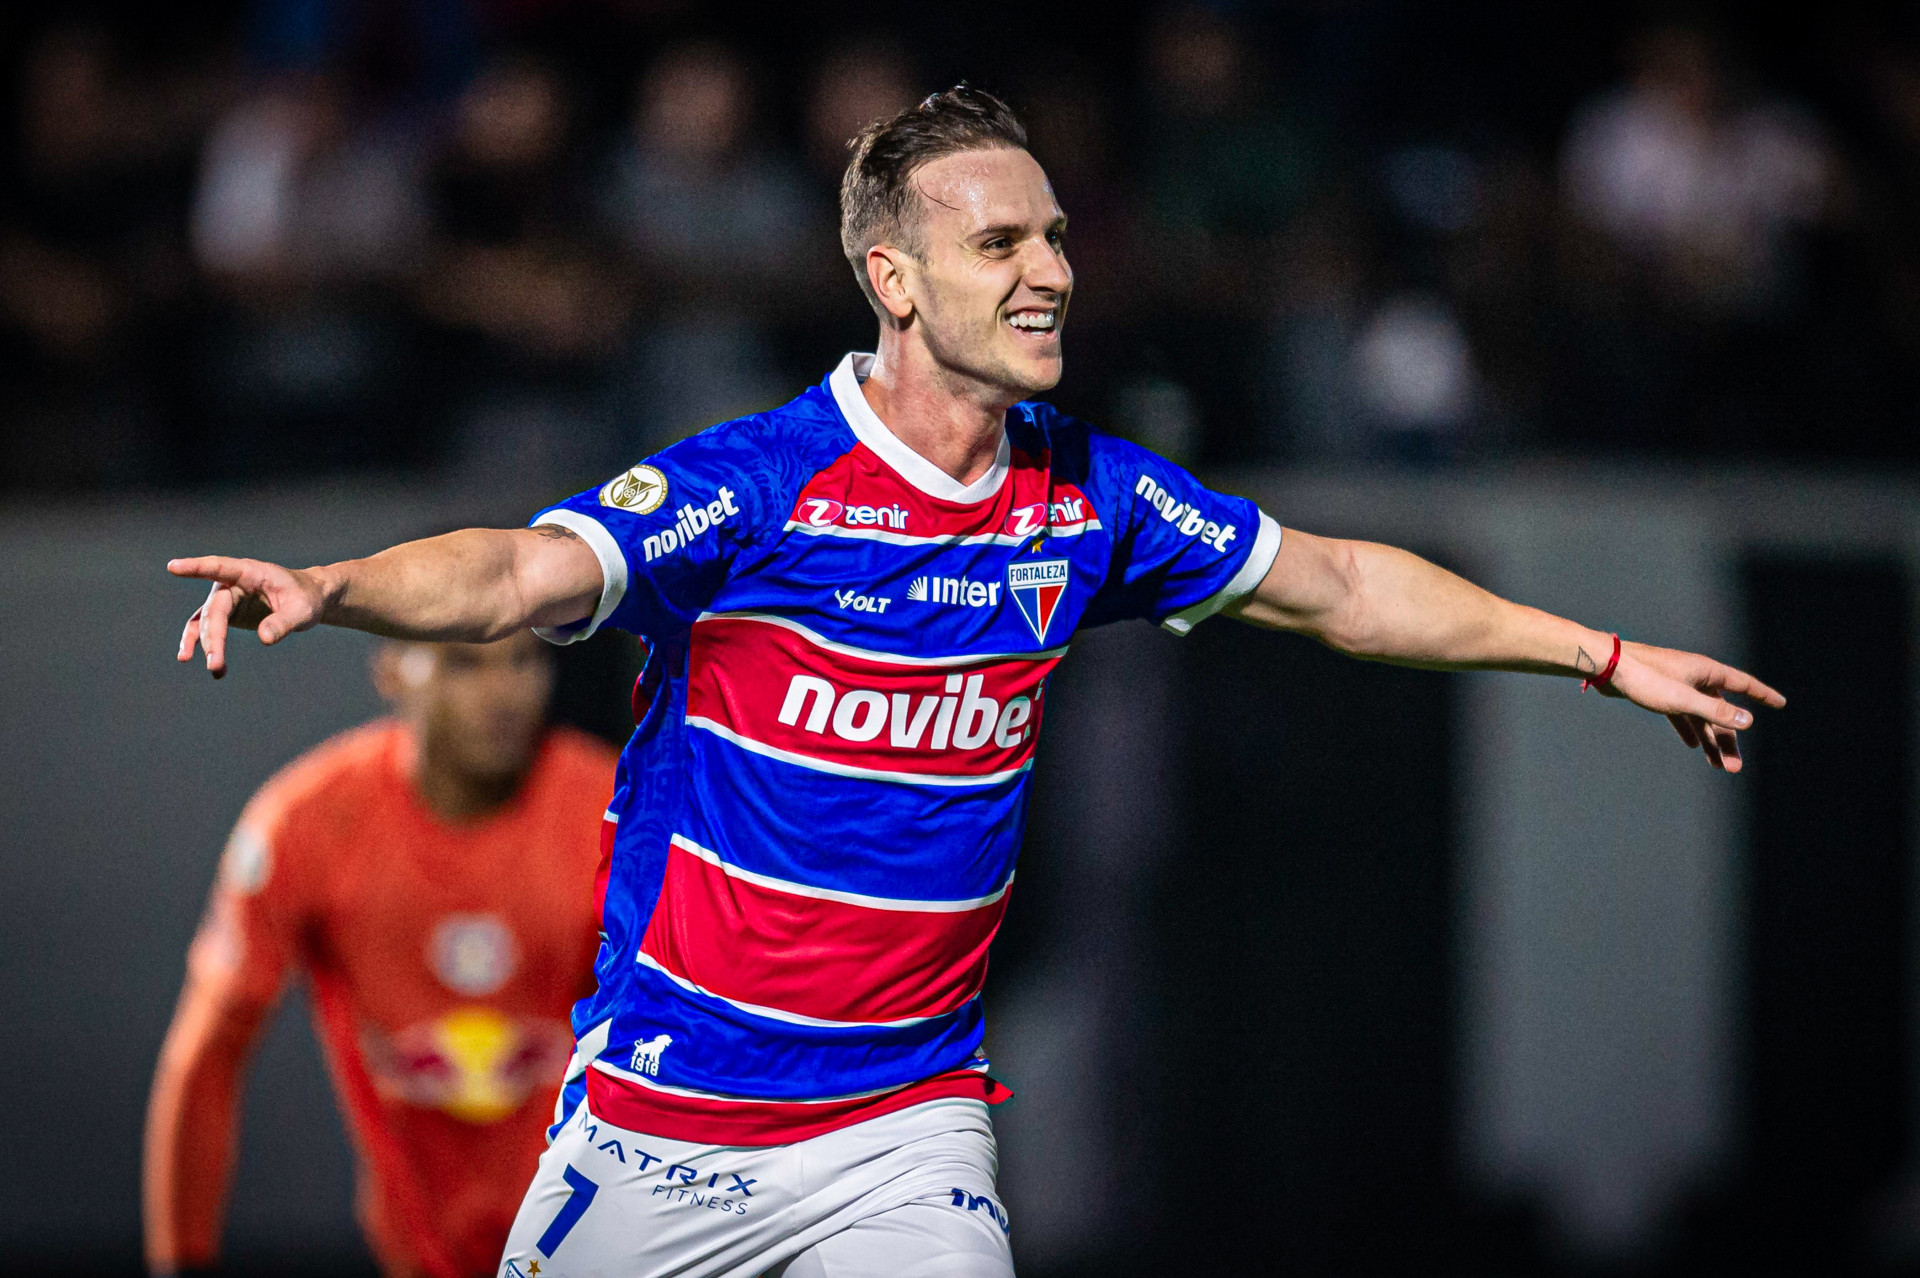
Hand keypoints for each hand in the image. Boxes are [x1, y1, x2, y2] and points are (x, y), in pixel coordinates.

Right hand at [169, 556, 328, 678]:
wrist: (308, 599)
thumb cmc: (306, 598)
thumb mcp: (303, 610)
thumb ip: (284, 622)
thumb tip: (264, 639)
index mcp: (250, 572)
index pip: (220, 567)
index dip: (196, 567)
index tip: (173, 567)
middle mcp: (231, 583)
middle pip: (215, 610)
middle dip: (213, 638)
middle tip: (216, 665)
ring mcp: (226, 599)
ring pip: (208, 623)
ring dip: (207, 646)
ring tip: (216, 670)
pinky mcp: (225, 614)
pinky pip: (208, 630)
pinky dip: (207, 647)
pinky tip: (216, 670)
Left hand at [1601, 641, 1785, 772]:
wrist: (1606, 666)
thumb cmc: (1644, 678)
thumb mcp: (1683, 699)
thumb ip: (1715, 711)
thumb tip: (1748, 721)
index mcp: (1706, 672)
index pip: (1743, 684)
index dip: (1763, 695)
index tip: (1781, 703)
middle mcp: (1695, 677)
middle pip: (1721, 711)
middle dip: (1729, 740)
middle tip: (1736, 768)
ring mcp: (1678, 685)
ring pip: (1701, 717)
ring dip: (1709, 741)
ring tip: (1719, 767)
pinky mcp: (1660, 693)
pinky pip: (1681, 715)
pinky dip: (1688, 730)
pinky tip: (1692, 745)